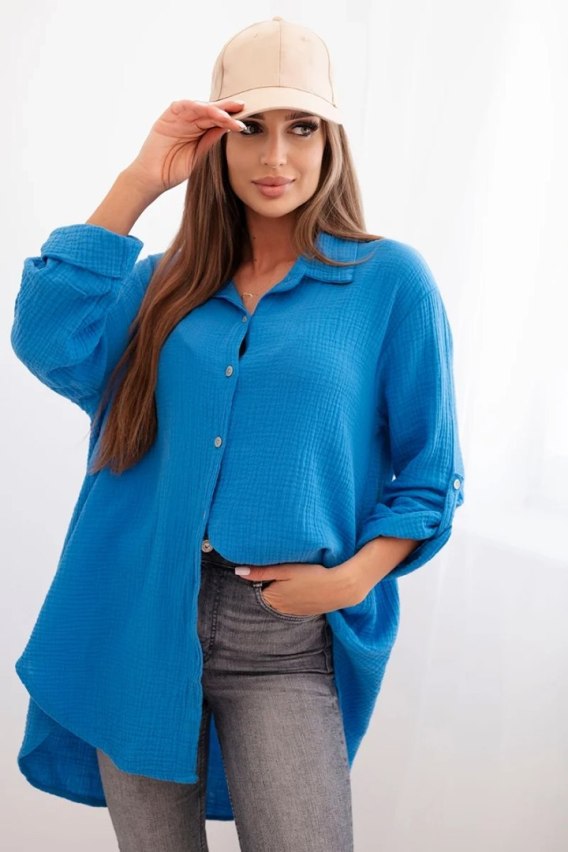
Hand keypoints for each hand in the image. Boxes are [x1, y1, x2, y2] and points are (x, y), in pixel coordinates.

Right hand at [125, 98, 247, 193]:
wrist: (154, 177)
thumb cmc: (175, 169)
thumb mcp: (199, 156)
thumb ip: (210, 141)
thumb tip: (228, 128)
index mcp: (200, 131)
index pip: (219, 121)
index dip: (232, 120)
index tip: (245, 123)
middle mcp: (192, 121)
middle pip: (212, 110)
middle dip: (227, 109)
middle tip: (242, 107)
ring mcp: (180, 118)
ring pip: (199, 107)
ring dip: (214, 109)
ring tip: (227, 115)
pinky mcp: (168, 117)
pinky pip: (182, 106)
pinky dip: (194, 106)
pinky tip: (207, 109)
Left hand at [235, 561, 359, 616]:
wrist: (340, 588)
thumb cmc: (312, 575)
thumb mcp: (286, 570)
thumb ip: (261, 572)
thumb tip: (238, 571)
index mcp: (272, 598)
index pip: (253, 592)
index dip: (254, 581)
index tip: (258, 570)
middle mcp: (279, 609)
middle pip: (264, 598)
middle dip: (264, 588)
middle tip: (271, 573)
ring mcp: (292, 613)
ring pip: (277, 603)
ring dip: (277, 593)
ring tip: (284, 580)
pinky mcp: (303, 612)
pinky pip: (289, 606)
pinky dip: (288, 598)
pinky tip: (296, 589)